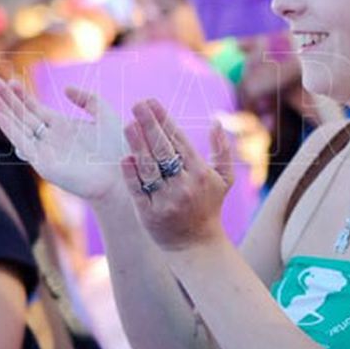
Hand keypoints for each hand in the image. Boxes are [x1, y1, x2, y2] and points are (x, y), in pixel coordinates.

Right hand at [0, 79, 126, 201]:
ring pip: (19, 128)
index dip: (21, 95)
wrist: (122, 174)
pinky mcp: (44, 164)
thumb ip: (87, 99)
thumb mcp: (103, 115)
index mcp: (61, 126)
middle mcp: (49, 138)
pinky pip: (24, 144)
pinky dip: (11, 130)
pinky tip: (0, 116)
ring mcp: (45, 151)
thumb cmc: (116, 148)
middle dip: (7, 99)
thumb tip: (66, 88)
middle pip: (22, 115)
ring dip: (3, 111)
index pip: (34, 108)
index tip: (9, 80)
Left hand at [120, 98, 235, 250]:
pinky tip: (125, 157)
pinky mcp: (150, 214)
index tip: (152, 102)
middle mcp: (185, 185)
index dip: (164, 120)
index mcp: (201, 173)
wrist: (196, 245)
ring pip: (150, 168)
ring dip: (138, 145)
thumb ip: (222, 150)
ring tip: (129, 125)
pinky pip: (138, 190)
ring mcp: (167, 200)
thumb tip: (216, 121)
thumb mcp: (224, 179)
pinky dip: (132, 174)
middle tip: (137, 105)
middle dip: (150, 125)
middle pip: (164, 150)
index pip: (180, 140)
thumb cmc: (209, 207)